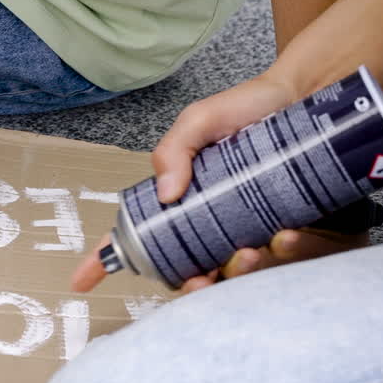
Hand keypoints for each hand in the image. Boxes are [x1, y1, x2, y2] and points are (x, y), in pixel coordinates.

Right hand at [71, 72, 367, 292]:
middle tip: (201, 280)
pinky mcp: (280, 225)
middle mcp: (205, 218)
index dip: (102, 260)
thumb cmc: (243, 107)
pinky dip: (278, 254)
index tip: (80, 282)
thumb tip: (166, 195)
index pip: (133, 233)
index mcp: (176, 198)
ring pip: (229, 271)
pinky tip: (283, 236)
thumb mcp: (197, 121)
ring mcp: (242, 225)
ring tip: (248, 254)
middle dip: (189, 284)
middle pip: (184, 267)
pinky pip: (277, 256)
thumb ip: (173, 151)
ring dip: (235, 273)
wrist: (303, 97)